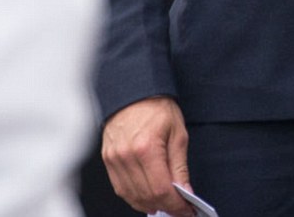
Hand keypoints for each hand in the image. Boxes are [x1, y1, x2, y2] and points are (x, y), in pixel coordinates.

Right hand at [101, 96, 192, 215]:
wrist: (134, 89)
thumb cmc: (158, 107)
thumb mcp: (178, 133)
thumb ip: (180, 167)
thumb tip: (185, 193)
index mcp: (146, 147)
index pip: (161, 190)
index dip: (176, 205)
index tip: (186, 210)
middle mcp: (126, 156)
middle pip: (146, 197)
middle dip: (166, 207)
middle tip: (179, 208)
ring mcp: (114, 158)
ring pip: (132, 196)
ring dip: (150, 204)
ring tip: (165, 203)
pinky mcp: (107, 159)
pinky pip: (120, 188)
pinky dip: (135, 196)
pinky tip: (147, 195)